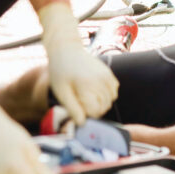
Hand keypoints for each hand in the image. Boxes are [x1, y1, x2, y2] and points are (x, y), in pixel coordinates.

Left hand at [39, 3, 118, 124]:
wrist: (66, 50)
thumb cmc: (60, 72)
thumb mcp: (61, 92)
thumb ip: (72, 108)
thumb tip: (82, 123)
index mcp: (87, 85)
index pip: (95, 112)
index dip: (85, 114)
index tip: (75, 107)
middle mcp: (100, 80)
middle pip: (104, 108)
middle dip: (92, 110)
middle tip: (79, 102)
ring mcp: (107, 76)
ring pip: (110, 101)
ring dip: (100, 103)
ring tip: (86, 96)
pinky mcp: (109, 74)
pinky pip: (114, 92)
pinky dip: (106, 95)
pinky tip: (94, 91)